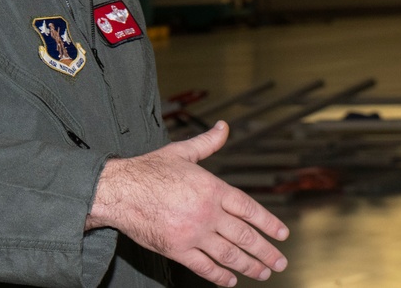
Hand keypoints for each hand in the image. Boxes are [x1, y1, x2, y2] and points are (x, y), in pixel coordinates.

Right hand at [86, 121, 288, 286]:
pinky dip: (220, 276)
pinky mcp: (177, 249)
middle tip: (279, 261)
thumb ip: (207, 143)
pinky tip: (230, 280)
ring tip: (263, 273)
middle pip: (245, 236)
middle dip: (266, 251)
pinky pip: (204, 267)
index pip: (249, 209)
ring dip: (249, 266)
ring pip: (229, 255)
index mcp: (212, 188)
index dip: (269, 223)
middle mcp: (207, 213)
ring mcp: (193, 233)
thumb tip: (223, 127)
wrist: (118, 190)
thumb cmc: (148, 170)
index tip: (282, 234)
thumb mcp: (182, 152)